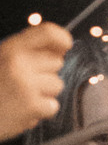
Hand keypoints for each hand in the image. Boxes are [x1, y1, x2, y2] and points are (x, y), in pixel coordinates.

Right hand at [0, 20, 70, 141]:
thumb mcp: (1, 60)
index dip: (61, 39)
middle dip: (45, 74)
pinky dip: (40, 112)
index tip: (64, 47)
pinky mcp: (31, 106)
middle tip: (24, 84)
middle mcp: (19, 62)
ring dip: (43, 94)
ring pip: (56, 85)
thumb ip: (24, 53)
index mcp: (10, 48)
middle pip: (56, 62)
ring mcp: (26, 84)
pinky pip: (52, 106)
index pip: (47, 32)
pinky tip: (21, 111)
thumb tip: (60, 49)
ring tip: (20, 99)